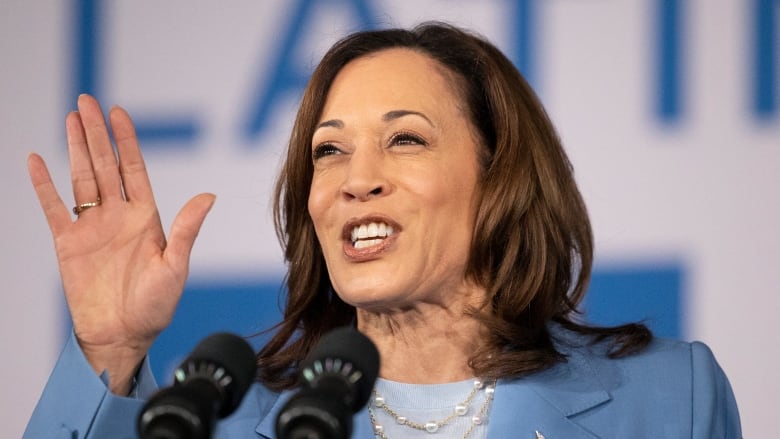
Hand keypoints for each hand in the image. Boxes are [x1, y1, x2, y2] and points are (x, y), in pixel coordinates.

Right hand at [27, 94, 214, 393]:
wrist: (122, 335)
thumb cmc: (155, 306)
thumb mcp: (176, 266)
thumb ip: (186, 229)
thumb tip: (209, 196)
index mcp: (146, 217)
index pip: (134, 169)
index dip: (126, 140)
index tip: (118, 113)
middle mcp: (118, 216)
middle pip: (104, 165)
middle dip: (95, 134)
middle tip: (86, 101)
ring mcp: (92, 227)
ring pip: (81, 178)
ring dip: (74, 149)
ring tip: (69, 118)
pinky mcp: (68, 243)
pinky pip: (52, 207)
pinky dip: (43, 185)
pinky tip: (37, 160)